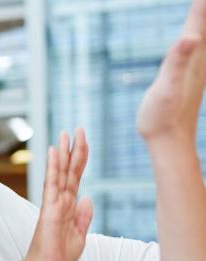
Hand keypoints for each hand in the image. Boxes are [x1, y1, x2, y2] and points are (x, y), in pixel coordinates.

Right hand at [23, 130, 93, 260]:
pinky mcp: (49, 208)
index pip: (76, 178)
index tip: (84, 142)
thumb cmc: (59, 255)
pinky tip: (54, 152)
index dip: (81, 160)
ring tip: (65, 133)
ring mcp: (54, 203)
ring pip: (60, 173)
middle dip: (74, 150)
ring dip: (63, 153)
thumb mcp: (80, 236)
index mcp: (69, 206)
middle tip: (78, 129)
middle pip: (69, 170)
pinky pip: (52, 184)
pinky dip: (53, 167)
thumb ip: (84, 216)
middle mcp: (61, 200)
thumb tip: (87, 198)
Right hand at [137, 0, 205, 145]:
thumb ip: (178, 61)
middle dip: (202, 10)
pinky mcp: (188, 77)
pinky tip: (195, 37)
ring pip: (204, 37)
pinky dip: (198, 34)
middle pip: (205, 27)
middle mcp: (199, 61)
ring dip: (202, 21)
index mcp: (193, 58)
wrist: (170, 142)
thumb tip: (191, 37)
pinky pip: (197, 48)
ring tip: (200, 8)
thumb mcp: (167, 87)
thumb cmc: (164, 116)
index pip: (199, 23)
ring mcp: (195, 69)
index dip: (200, 5)